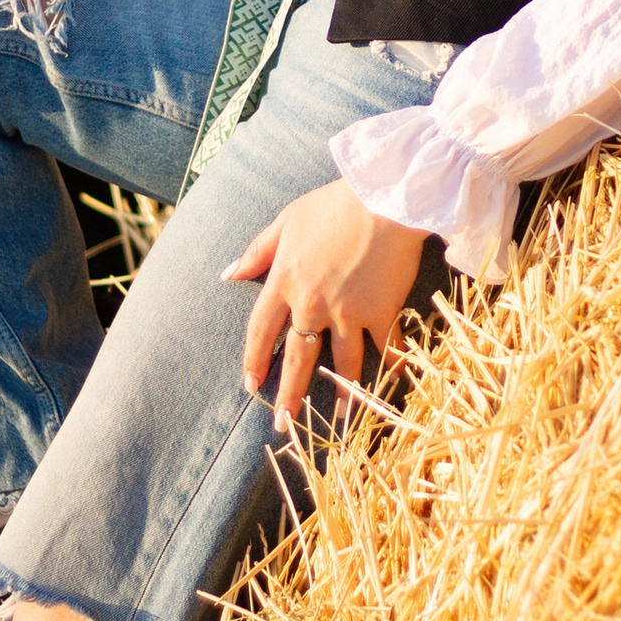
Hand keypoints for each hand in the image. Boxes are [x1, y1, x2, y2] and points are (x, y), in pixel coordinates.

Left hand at [225, 181, 427, 430]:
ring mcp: (349, 313)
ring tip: (339, 421)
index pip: (261, 331)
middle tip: (284, 424)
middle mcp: (313, 304)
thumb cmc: (335, 203)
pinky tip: (392, 383)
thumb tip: (228, 273)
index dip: (254, 360)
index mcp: (285, 282)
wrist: (385, 197)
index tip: (250, 385)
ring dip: (341, 395)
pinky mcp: (382, 312)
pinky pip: (386, 347)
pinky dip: (391, 365)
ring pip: (342, 363)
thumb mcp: (288, 219)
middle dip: (289, 395)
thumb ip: (258, 250)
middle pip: (298, 358)